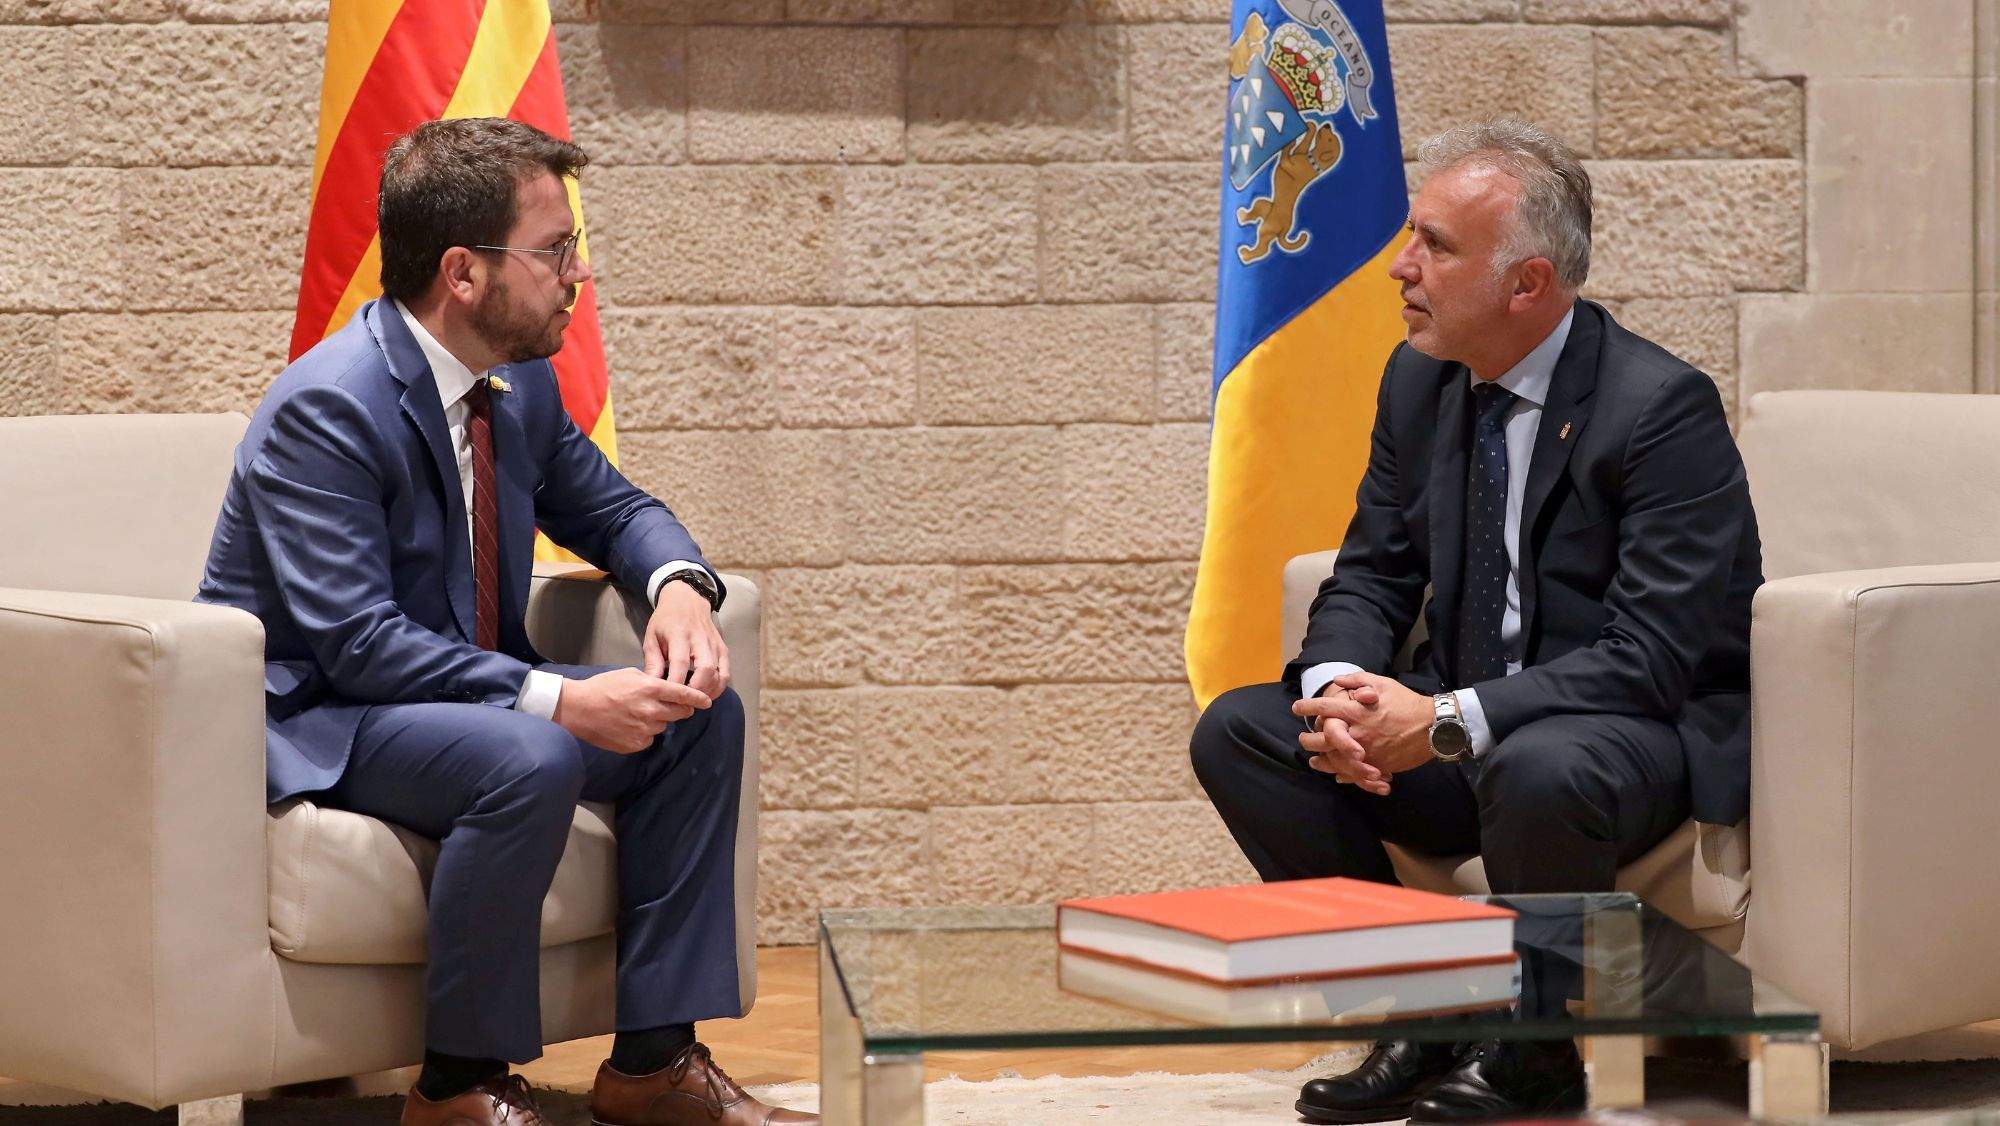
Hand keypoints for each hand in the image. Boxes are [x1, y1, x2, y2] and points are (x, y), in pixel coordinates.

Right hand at [553, 667, 709, 754]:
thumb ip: (653, 682)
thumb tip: (668, 689)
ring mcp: (644, 729)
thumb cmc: (603, 687)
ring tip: (638, 714)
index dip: (698, 698)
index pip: (683, 694)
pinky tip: (629, 725)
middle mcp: (651, 710)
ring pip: (663, 726)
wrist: (578, 709)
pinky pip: (649, 739)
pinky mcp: (635, 744)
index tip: (707, 701)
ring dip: (658, 721)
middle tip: (672, 706)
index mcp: (650, 689)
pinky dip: (644, 733)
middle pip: (680, 713)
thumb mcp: (630, 674)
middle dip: (680, 709)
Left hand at [644, 579, 729, 701]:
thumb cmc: (665, 621)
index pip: (680, 664)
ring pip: (718, 673)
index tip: (667, 699)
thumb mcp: (652, 637)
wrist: (687, 600)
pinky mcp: (723, 649)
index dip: (675, 685)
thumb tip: (652, 687)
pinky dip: (719, 687)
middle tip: (682, 704)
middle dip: (695, 691)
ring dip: (707, 691)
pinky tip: (707, 694)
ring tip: (693, 701)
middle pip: (705, 670)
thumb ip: (652, 662)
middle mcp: (700, 639)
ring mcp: (715, 644)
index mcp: (679, 634)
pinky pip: (726, 673)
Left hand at [1293, 672, 1437, 781]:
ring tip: (1314, 760)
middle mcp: (1359, 732)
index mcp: (1358, 710)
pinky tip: (1336, 774)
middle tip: (1302, 738)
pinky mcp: (1378, 765)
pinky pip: (1355, 774)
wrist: (1433, 727)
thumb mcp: (1383, 683)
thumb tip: (1337, 680)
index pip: (1325, 708)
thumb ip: (1358, 680)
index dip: (1308, 706)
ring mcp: (1368, 751)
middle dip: (1308, 739)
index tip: (1297, 707)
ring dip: (1321, 761)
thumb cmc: (1406, 703)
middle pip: (1324, 738)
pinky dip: (1343, 775)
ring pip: (1335, 760)